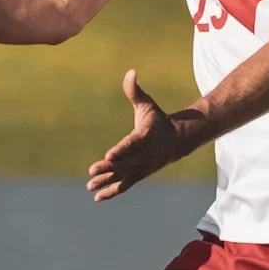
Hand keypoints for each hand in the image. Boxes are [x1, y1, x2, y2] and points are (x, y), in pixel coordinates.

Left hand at [87, 71, 193, 201]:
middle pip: (124, 163)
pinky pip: (125, 185)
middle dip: (108, 168)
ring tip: (90, 187)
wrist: (179, 140)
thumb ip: (135, 91)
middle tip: (91, 171)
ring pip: (123, 176)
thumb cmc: (158, 120)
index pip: (131, 144)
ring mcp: (142, 166)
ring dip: (106, 182)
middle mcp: (144, 154)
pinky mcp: (140, 174)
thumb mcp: (147, 105)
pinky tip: (97, 197)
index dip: (120, 151)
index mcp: (145, 136)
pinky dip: (112, 192)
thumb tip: (131, 72)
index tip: (109, 156)